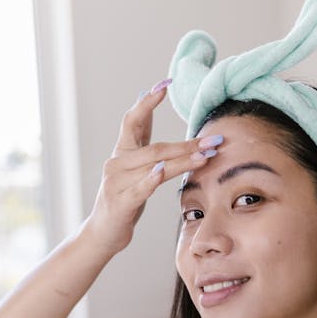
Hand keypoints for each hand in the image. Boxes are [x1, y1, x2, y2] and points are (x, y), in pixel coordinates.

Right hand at [87, 81, 221, 254]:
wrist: (103, 233)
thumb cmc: (123, 197)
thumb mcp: (133, 167)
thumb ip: (141, 137)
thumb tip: (145, 99)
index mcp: (121, 152)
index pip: (133, 120)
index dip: (148, 101)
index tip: (166, 84)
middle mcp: (116, 163)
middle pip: (155, 147)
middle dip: (187, 143)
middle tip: (214, 139)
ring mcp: (116, 182)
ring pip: (154, 166)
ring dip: (183, 161)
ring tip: (206, 156)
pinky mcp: (120, 202)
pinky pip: (140, 188)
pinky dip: (152, 179)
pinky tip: (164, 170)